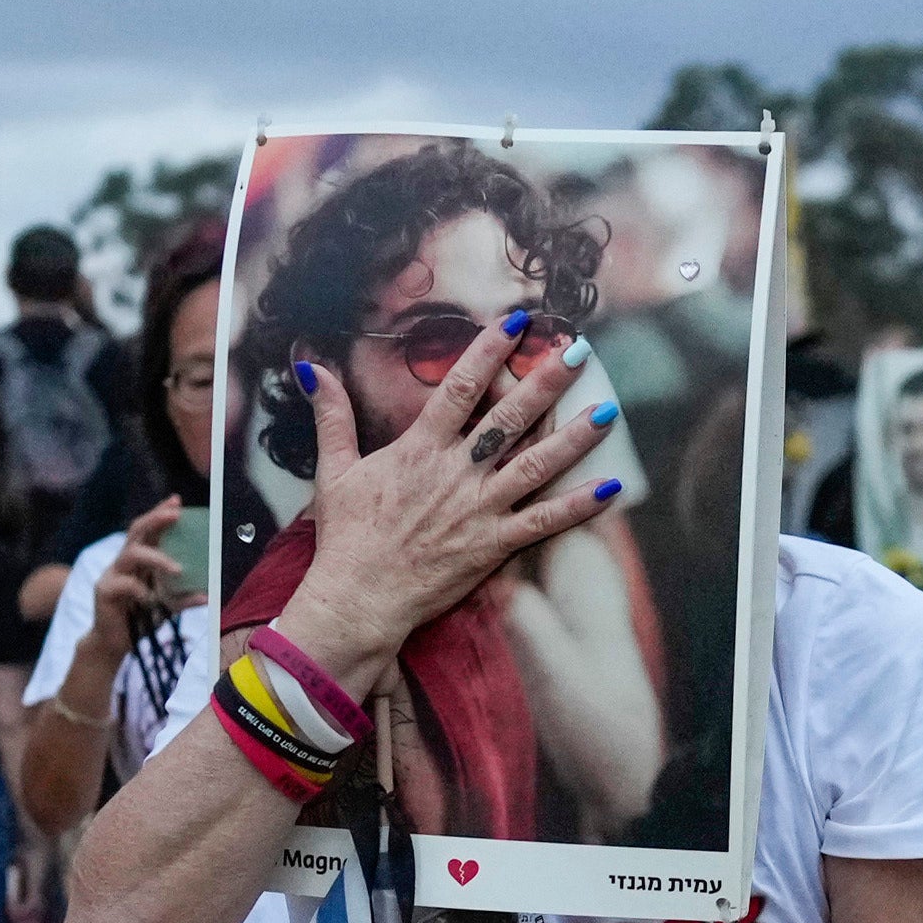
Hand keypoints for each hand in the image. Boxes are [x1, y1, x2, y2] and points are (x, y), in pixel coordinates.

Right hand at [85, 497, 198, 653]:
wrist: (115, 643)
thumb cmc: (141, 618)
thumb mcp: (168, 606)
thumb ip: (185, 598)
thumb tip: (209, 596)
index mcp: (139, 560)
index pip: (148, 529)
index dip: (159, 513)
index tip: (177, 501)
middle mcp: (124, 562)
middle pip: (136, 530)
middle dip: (156, 519)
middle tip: (176, 514)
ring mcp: (112, 574)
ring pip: (130, 553)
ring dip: (155, 557)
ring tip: (177, 569)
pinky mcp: (104, 590)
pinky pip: (124, 583)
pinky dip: (141, 590)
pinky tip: (150, 600)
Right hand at [275, 315, 624, 691]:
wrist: (357, 600)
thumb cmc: (345, 539)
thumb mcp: (333, 470)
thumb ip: (331, 415)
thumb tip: (311, 366)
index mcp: (419, 449)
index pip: (460, 388)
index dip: (489, 352)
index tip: (517, 323)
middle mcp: (455, 473)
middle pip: (510, 418)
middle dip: (546, 382)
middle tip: (579, 352)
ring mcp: (478, 510)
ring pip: (536, 466)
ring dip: (574, 438)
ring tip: (609, 411)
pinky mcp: (492, 547)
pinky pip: (544, 523)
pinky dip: (578, 507)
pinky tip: (611, 488)